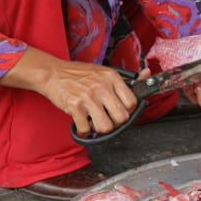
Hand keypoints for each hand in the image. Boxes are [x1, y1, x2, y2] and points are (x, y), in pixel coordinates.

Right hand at [0, 47, 139, 135]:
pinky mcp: (74, 107)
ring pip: (106, 127)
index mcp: (112, 77)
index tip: (121, 110)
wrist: (52, 73)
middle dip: (116, 122)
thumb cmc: (80, 74)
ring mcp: (88, 97)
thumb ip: (126, 78)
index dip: (128, 111)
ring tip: (95, 120)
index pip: (132, 102)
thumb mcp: (105, 71)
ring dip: (101, 127)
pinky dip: (84, 129)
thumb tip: (147, 73)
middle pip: (122, 117)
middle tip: (108, 117)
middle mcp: (102, 87)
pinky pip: (86, 129)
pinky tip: (82, 119)